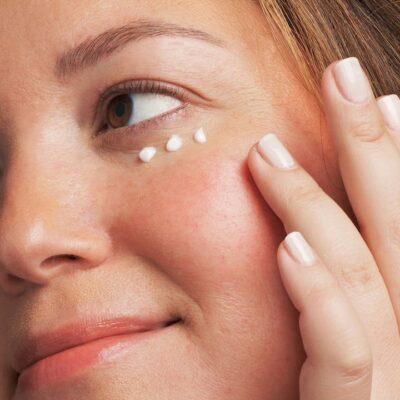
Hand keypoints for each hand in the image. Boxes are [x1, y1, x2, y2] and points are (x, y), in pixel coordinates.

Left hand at [247, 57, 399, 398]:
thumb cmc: (326, 392)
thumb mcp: (335, 328)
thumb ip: (336, 279)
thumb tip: (314, 219)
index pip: (397, 219)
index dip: (396, 156)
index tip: (383, 99)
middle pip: (392, 223)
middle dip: (374, 145)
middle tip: (345, 77)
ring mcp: (393, 373)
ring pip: (365, 273)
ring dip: (319, 204)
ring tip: (267, 150)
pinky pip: (346, 352)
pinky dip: (323, 295)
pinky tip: (289, 246)